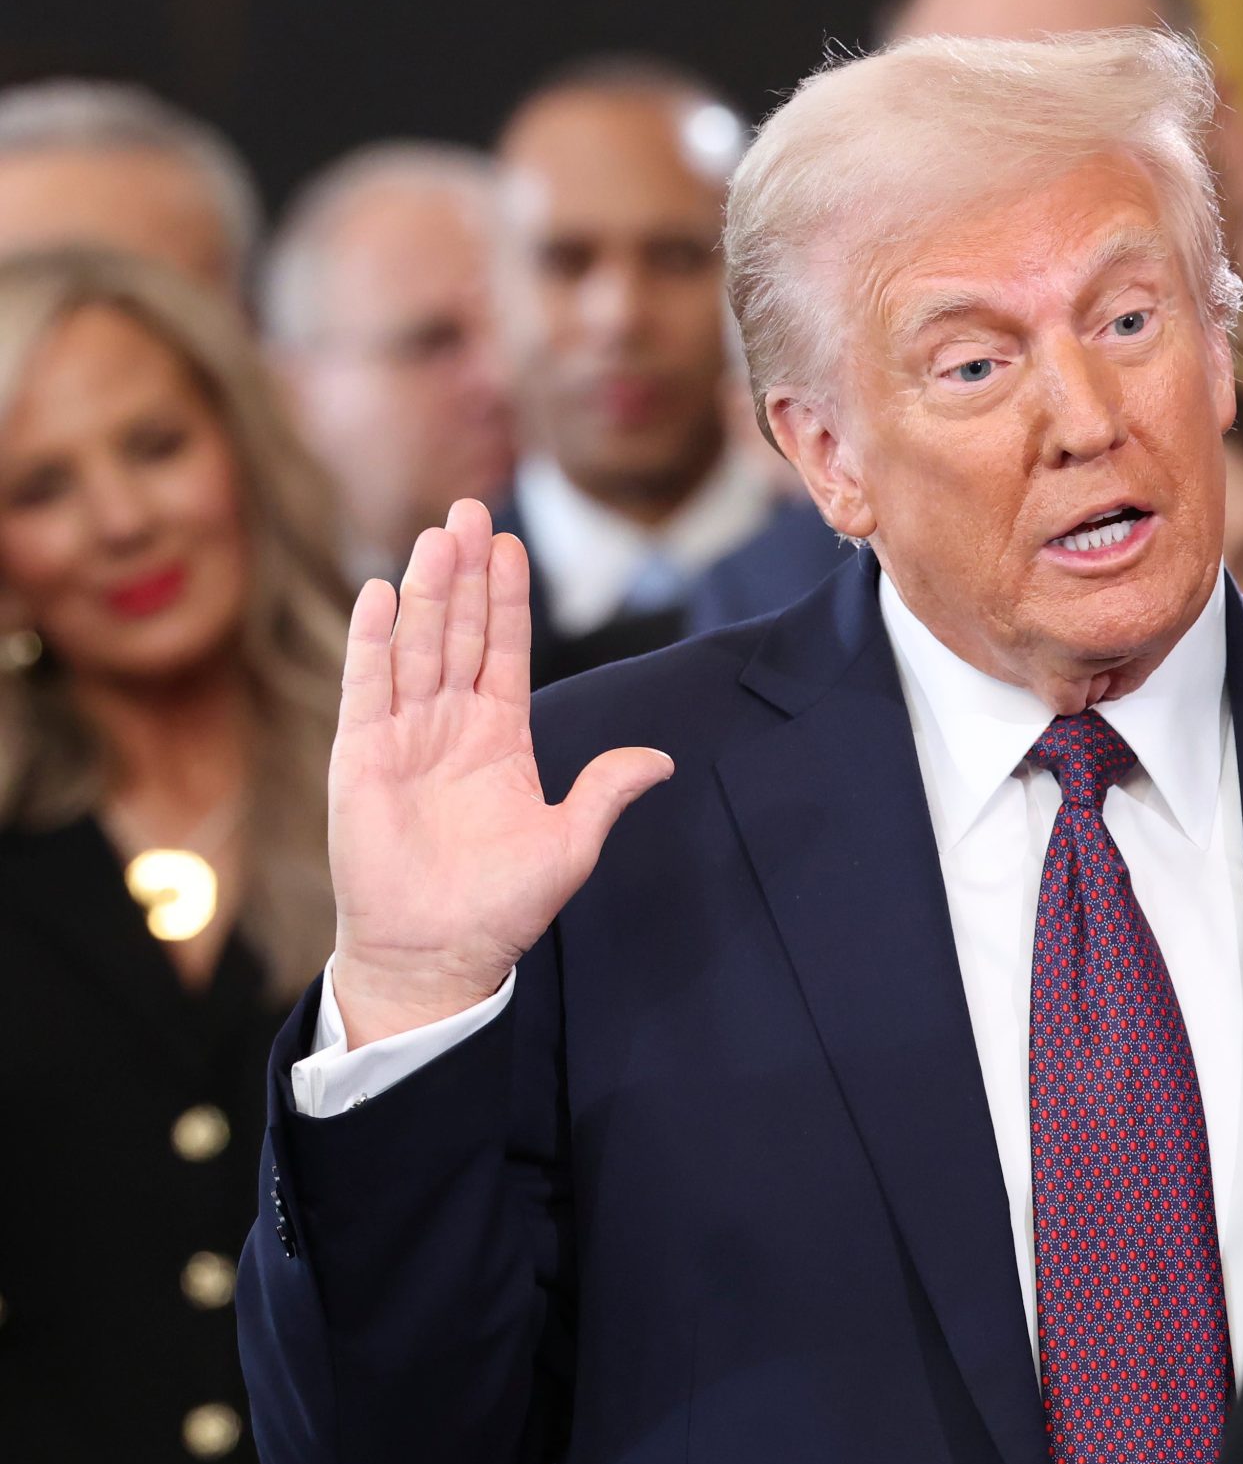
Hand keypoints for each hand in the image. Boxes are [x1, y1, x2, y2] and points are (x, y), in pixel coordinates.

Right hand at [327, 500, 671, 1047]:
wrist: (437, 954)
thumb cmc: (501, 905)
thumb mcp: (570, 842)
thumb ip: (606, 790)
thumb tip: (661, 760)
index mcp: (500, 737)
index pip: (506, 649)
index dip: (509, 597)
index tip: (512, 543)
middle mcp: (450, 726)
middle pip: (459, 631)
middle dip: (467, 572)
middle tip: (470, 509)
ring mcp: (403, 737)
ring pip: (417, 646)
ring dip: (427, 591)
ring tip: (437, 534)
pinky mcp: (360, 758)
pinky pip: (367, 688)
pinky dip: (373, 641)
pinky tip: (380, 594)